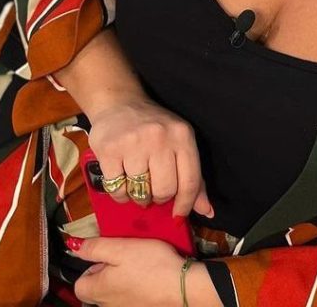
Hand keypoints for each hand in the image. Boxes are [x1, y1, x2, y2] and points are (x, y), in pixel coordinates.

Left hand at [68, 236, 202, 306]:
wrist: (183, 287)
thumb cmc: (151, 266)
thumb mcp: (121, 247)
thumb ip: (95, 248)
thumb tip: (75, 246)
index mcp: (98, 290)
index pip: (80, 284)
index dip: (91, 267)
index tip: (108, 256)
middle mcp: (108, 305)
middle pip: (98, 290)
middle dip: (108, 274)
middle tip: (126, 258)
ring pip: (115, 294)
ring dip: (123, 281)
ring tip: (140, 267)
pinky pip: (131, 297)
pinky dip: (137, 288)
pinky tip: (150, 278)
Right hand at [88, 97, 215, 218]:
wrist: (119, 103)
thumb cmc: (155, 127)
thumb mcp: (180, 143)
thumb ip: (194, 178)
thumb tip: (207, 211)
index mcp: (183, 136)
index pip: (190, 182)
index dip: (186, 205)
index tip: (178, 214)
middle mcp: (160, 137)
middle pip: (165, 190)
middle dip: (159, 198)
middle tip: (153, 192)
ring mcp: (133, 143)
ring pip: (140, 192)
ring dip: (138, 197)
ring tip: (137, 185)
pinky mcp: (109, 150)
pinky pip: (117, 189)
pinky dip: (120, 195)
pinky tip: (122, 181)